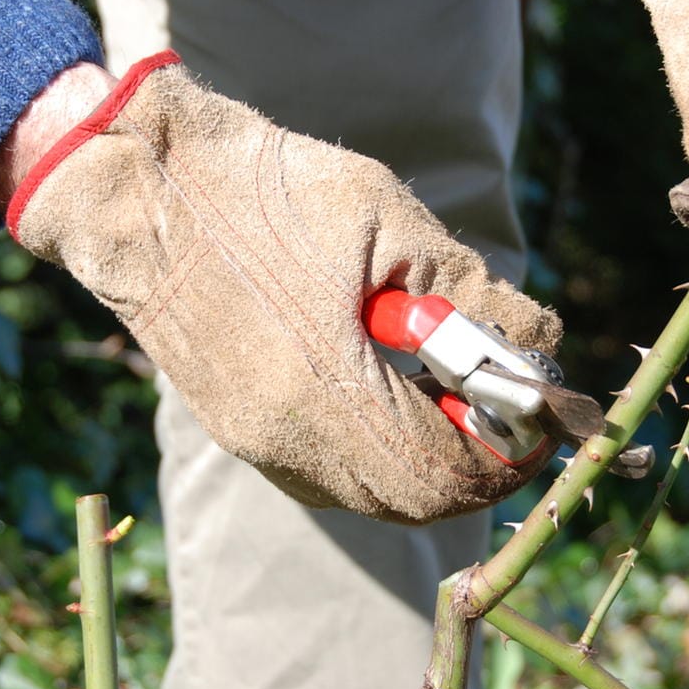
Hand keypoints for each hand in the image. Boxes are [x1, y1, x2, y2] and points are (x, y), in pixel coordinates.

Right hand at [0, 53, 560, 523]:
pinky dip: (384, 457)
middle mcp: (285, 439)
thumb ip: (474, 293)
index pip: (447, 472)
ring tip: (460, 395)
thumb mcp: (390, 220)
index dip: (513, 451)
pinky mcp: (237, 430)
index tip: (550, 412)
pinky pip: (332, 478)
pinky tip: (400, 393)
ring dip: (433, 464)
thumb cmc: (267, 189)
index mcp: (323, 391)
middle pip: (414, 503)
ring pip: (372, 499)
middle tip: (514, 409)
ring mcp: (254, 442)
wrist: (139, 185)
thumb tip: (544, 346)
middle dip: (480, 465)